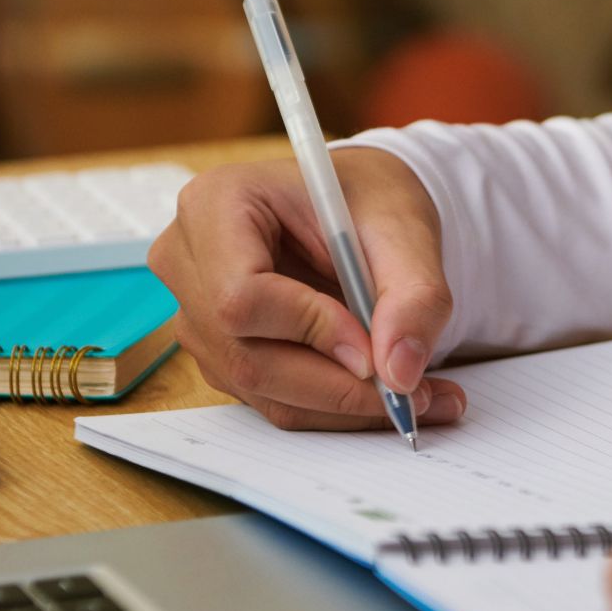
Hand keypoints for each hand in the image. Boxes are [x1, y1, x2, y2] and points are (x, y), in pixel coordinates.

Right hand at [149, 149, 467, 430]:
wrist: (359, 210)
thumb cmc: (371, 201)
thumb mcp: (407, 230)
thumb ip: (414, 297)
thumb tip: (400, 373)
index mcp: (216, 205)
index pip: (241, 295)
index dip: (309, 331)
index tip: (374, 350)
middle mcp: (189, 264)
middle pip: (247, 356)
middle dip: (338, 387)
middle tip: (415, 396)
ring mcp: (197, 315)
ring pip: (264, 389)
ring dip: (345, 407)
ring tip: (422, 398)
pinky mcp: (222, 353)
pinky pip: (275, 400)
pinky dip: (336, 408)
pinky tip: (388, 395)